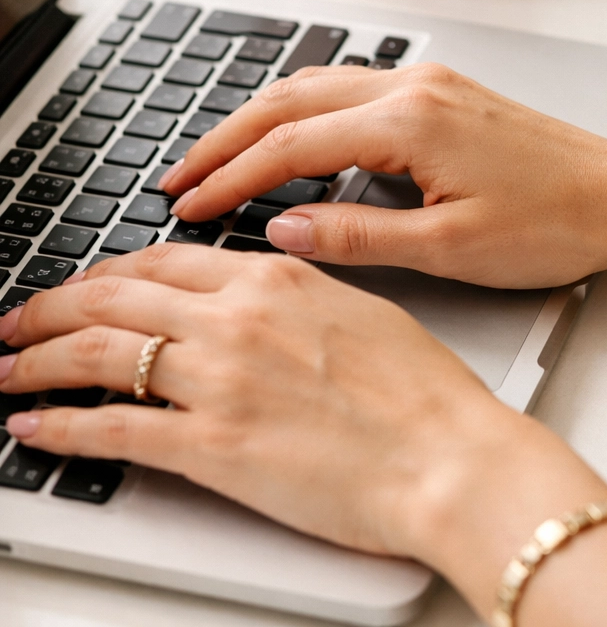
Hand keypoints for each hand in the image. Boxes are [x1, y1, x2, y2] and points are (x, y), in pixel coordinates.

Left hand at [0, 246, 606, 623]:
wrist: (451, 457)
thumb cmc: (429, 396)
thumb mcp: (367, 314)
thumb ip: (303, 298)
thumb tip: (266, 296)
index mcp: (278, 279)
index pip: (164, 259)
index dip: (109, 271)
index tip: (86, 284)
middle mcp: (237, 319)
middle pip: (112, 297)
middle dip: (50, 307)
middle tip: (18, 321)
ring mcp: (218, 381)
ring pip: (95, 354)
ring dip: (33, 361)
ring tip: (5, 370)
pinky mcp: (209, 447)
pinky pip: (109, 429)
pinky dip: (58, 428)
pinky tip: (32, 428)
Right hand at [160, 64, 606, 287]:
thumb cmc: (555, 224)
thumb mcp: (449, 249)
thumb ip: (357, 236)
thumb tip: (282, 233)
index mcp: (410, 122)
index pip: (290, 145)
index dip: (229, 178)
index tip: (186, 206)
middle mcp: (417, 88)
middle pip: (291, 101)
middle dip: (227, 138)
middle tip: (177, 177)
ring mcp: (435, 85)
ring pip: (321, 87)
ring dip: (264, 120)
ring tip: (220, 159)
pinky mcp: (450, 95)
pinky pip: (357, 91)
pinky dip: (309, 113)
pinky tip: (296, 142)